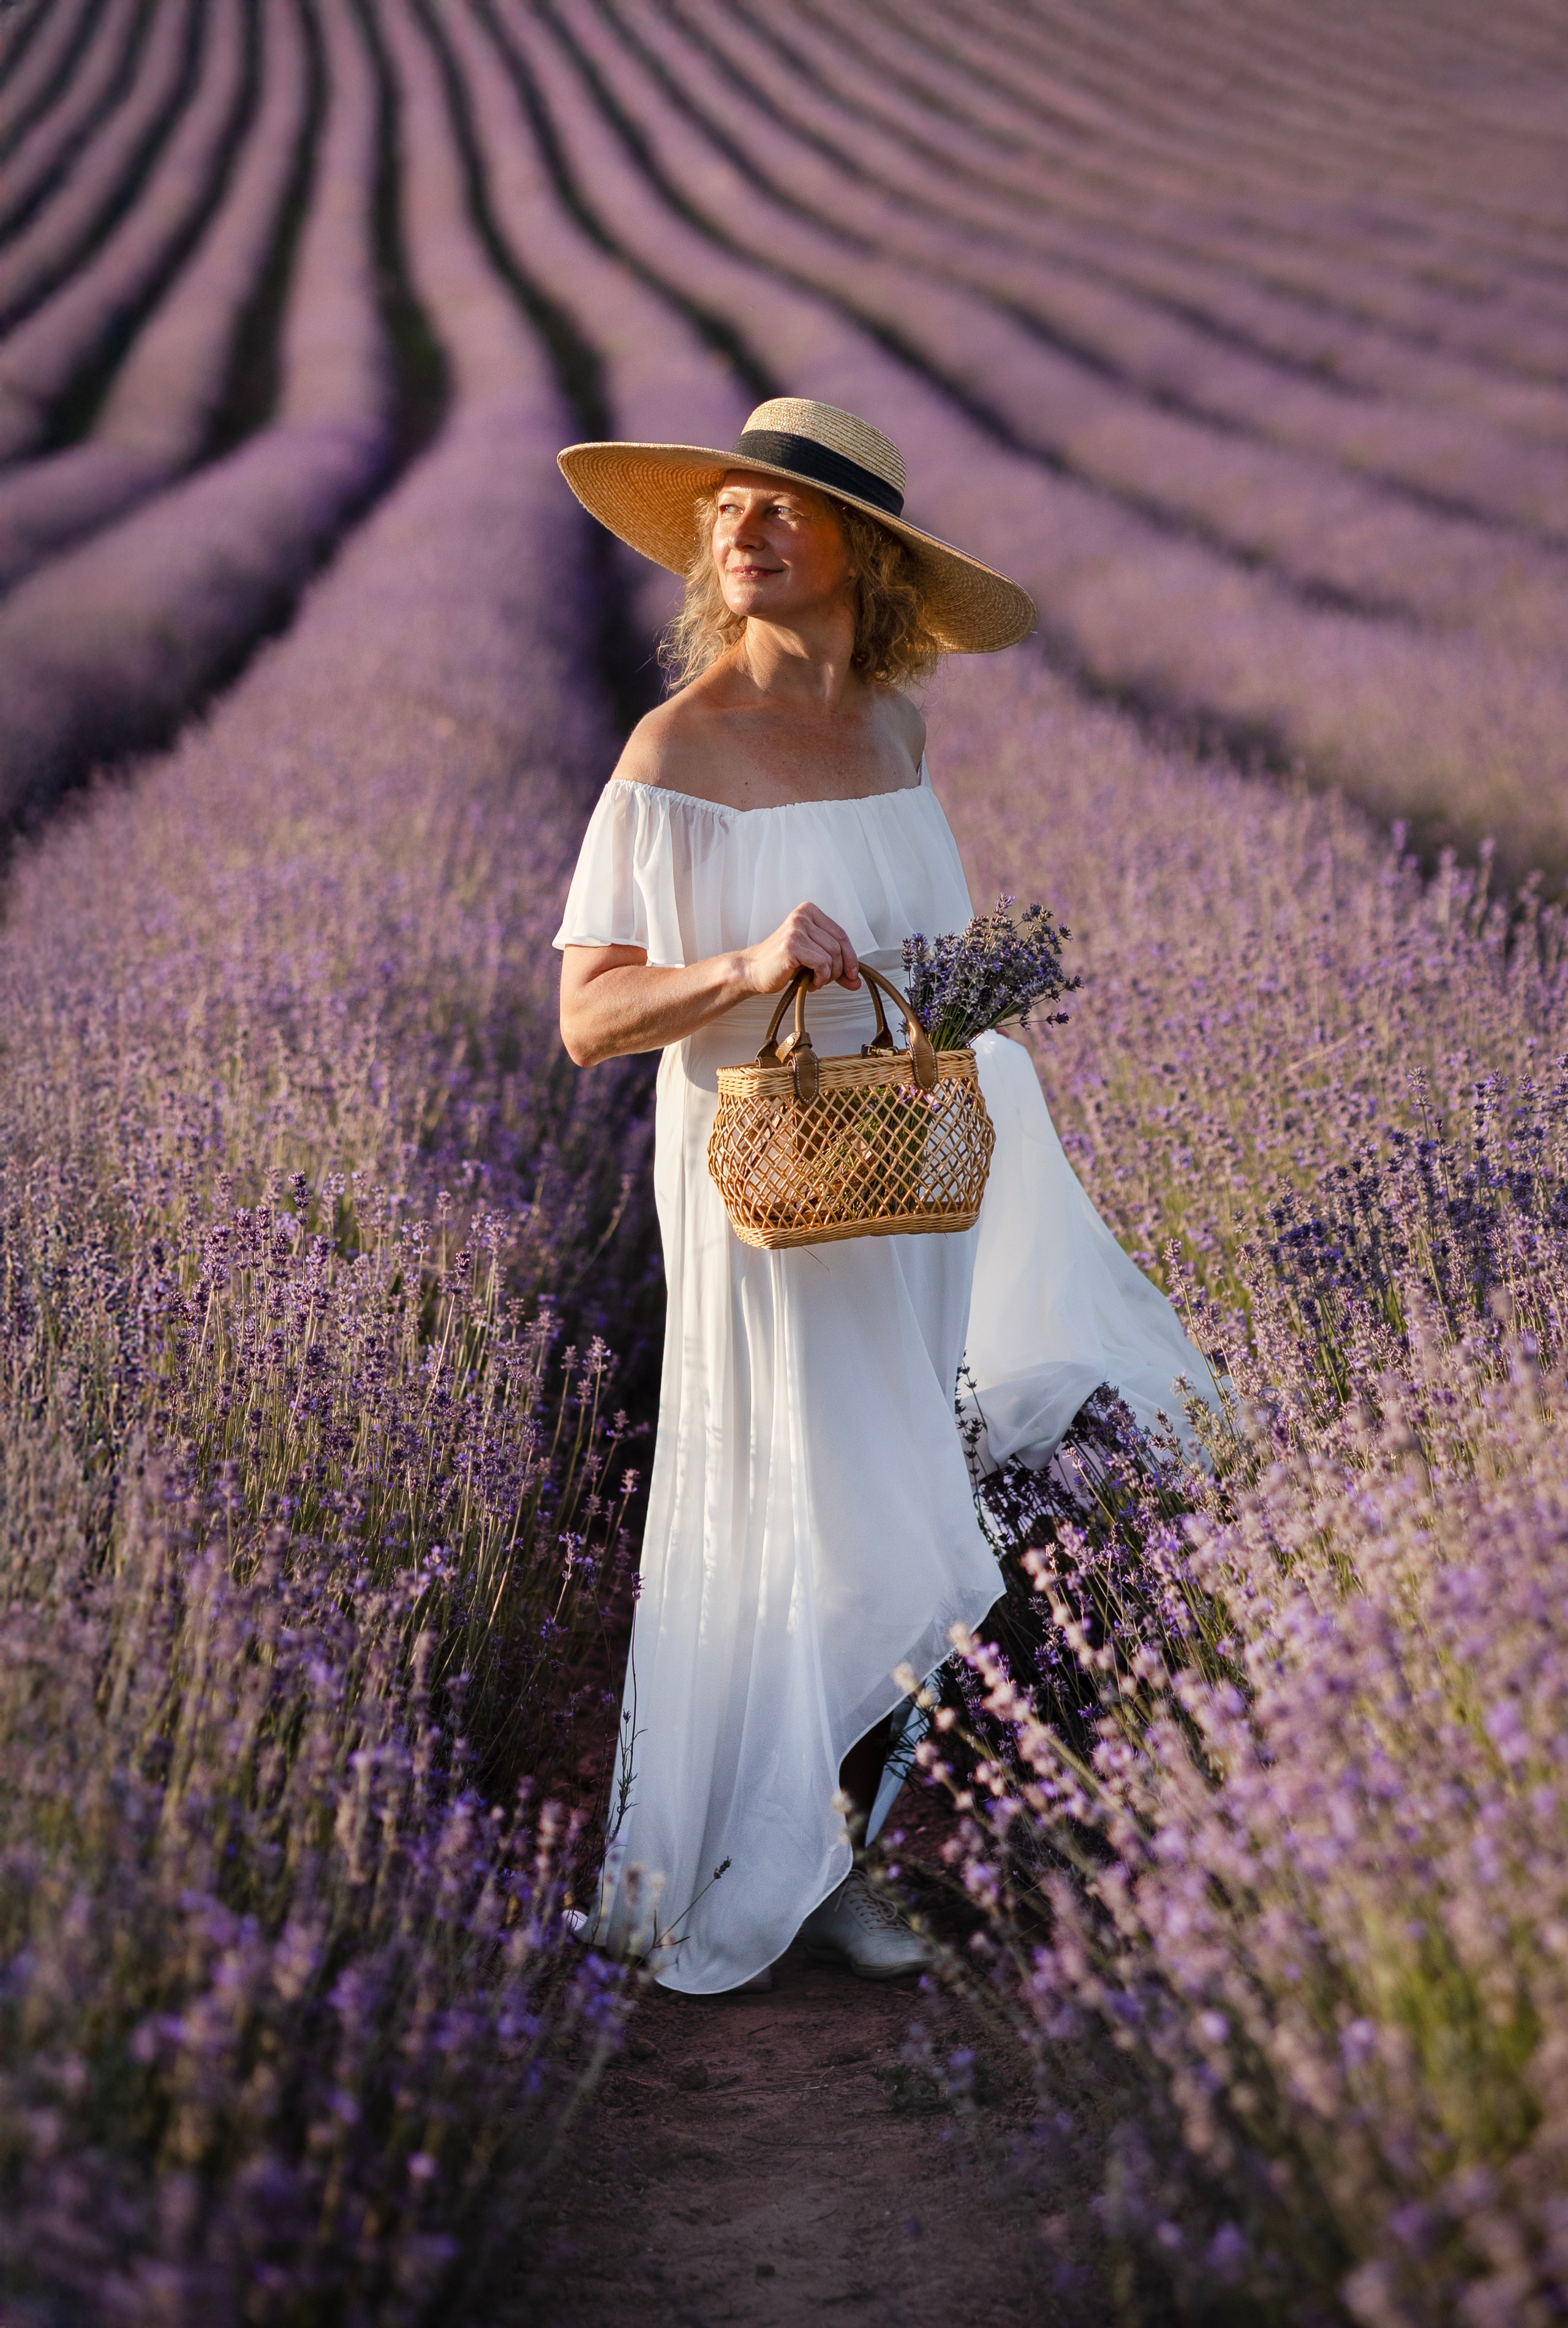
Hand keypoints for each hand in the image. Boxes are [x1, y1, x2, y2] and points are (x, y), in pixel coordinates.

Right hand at [742, 902, 860, 994]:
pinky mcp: (791, 945)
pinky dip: (820, 978)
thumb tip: (856, 981)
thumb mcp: (813, 959)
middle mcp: (802, 916)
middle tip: (826, 980)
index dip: (851, 957)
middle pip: (838, 946)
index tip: (852, 974)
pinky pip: (821, 964)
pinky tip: (810, 983)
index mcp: (808, 911)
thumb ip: (835, 966)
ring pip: (831, 956)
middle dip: (838, 969)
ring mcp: (795, 929)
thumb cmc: (782, 963)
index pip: (841, 934)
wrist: (753, 970)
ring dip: (827, 976)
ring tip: (815, 981)